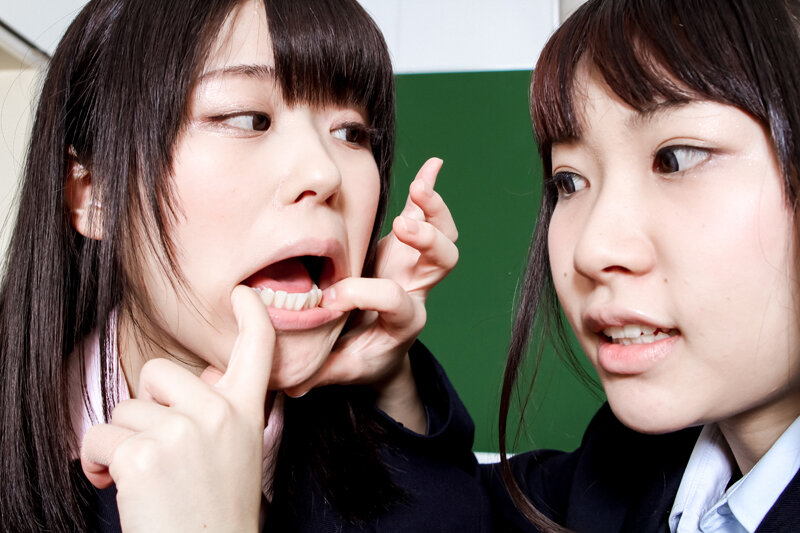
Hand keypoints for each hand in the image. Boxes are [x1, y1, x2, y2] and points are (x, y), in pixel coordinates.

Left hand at [80, 286, 277, 531]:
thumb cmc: (216, 510)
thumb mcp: (237, 451)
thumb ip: (224, 409)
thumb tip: (208, 376)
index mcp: (245, 411)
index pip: (257, 350)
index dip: (251, 316)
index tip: (243, 294)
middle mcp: (218, 413)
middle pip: (159, 372)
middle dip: (147, 405)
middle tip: (159, 446)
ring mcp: (182, 431)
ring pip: (126, 408)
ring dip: (122, 441)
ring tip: (145, 476)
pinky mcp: (143, 454)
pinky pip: (99, 436)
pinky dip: (97, 461)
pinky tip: (114, 484)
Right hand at [284, 158, 457, 431]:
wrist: (381, 349)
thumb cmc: (360, 357)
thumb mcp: (340, 370)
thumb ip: (318, 372)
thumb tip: (289, 382)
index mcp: (404, 321)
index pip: (395, 300)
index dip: (365, 295)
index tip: (332, 299)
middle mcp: (417, 288)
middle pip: (442, 261)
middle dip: (429, 241)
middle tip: (405, 227)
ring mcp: (414, 264)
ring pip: (442, 234)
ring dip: (434, 209)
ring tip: (419, 189)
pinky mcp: (405, 247)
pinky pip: (424, 213)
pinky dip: (429, 188)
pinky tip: (433, 164)